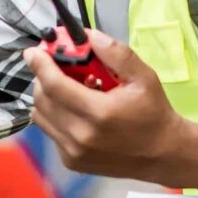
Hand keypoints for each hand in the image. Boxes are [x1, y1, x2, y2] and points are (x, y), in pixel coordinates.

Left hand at [26, 28, 183, 181]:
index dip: (40, 64)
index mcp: (100, 113)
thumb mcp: (143, 77)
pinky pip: (50, 131)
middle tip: (57, 66)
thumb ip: (115, 54)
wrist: (163, 153)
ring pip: (40, 116)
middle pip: (42, 99)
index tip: (33, 51)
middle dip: (44, 77)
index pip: (54, 85)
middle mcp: (81, 136)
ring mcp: (73, 153)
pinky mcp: (71, 162)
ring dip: (46, 96)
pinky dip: (55, 115)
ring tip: (68, 88)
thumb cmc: (154, 113)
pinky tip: (75, 110)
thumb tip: (86, 36)